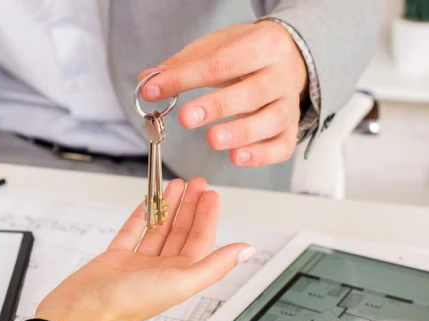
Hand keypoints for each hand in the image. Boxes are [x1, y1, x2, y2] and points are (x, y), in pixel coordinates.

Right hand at [35, 178, 253, 320]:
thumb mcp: (180, 282)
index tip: (211, 195)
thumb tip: (246, 251)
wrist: (83, 310)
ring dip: (168, 207)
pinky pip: (131, 232)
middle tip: (197, 183)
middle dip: (190, 207)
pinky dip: (141, 216)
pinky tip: (147, 203)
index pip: (200, 241)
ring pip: (158, 229)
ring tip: (176, 185)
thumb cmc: (127, 304)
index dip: (207, 217)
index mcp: (179, 277)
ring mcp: (137, 264)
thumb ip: (214, 265)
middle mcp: (160, 270)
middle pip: (181, 233)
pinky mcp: (115, 258)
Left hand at [139, 21, 307, 167]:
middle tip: (187, 118)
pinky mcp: (291, 127)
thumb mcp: (215, 47)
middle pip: (252, 93)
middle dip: (217, 106)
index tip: (153, 90)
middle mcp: (281, 75)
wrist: (287, 56)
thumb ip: (181, 65)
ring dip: (241, 133)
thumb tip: (147, 81)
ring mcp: (289, 103)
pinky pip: (283, 146)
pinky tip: (237, 157)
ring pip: (272, 121)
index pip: (221, 63)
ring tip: (213, 140)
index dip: (185, 78)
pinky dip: (261, 155)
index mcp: (263, 45)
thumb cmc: (245, 53)